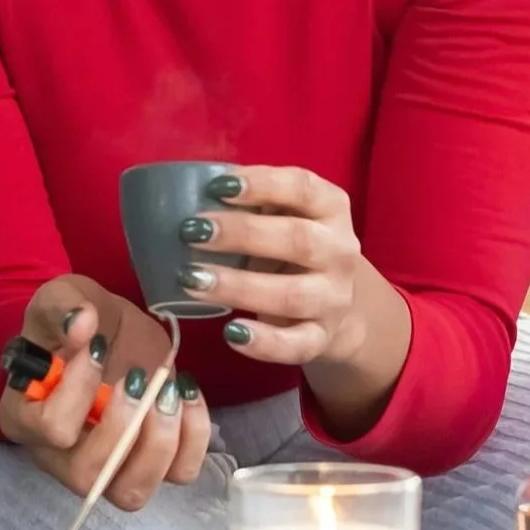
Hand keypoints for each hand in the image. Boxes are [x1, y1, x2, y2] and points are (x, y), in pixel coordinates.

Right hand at [0, 274, 210, 510]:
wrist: (110, 329)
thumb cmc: (77, 323)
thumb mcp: (62, 298)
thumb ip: (65, 307)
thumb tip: (82, 323)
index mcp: (27, 419)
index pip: (52, 430)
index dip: (80, 390)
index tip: (98, 347)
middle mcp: (61, 458)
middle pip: (89, 477)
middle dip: (122, 425)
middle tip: (138, 376)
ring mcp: (108, 468)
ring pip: (132, 492)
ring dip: (160, 440)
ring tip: (168, 388)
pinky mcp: (151, 461)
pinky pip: (178, 474)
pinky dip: (193, 437)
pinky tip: (186, 392)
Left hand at [184, 167, 371, 366]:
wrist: (334, 301)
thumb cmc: (291, 244)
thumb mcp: (283, 214)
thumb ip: (251, 204)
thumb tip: (189, 197)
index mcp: (331, 207)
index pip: (302, 187)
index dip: (261, 184)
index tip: (217, 187)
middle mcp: (340, 251)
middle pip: (297, 239)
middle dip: (242, 235)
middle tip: (192, 233)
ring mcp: (334, 298)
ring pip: (291, 295)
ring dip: (239, 287)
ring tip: (192, 279)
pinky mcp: (322, 337)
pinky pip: (295, 345)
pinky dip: (264, 343)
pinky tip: (231, 332)